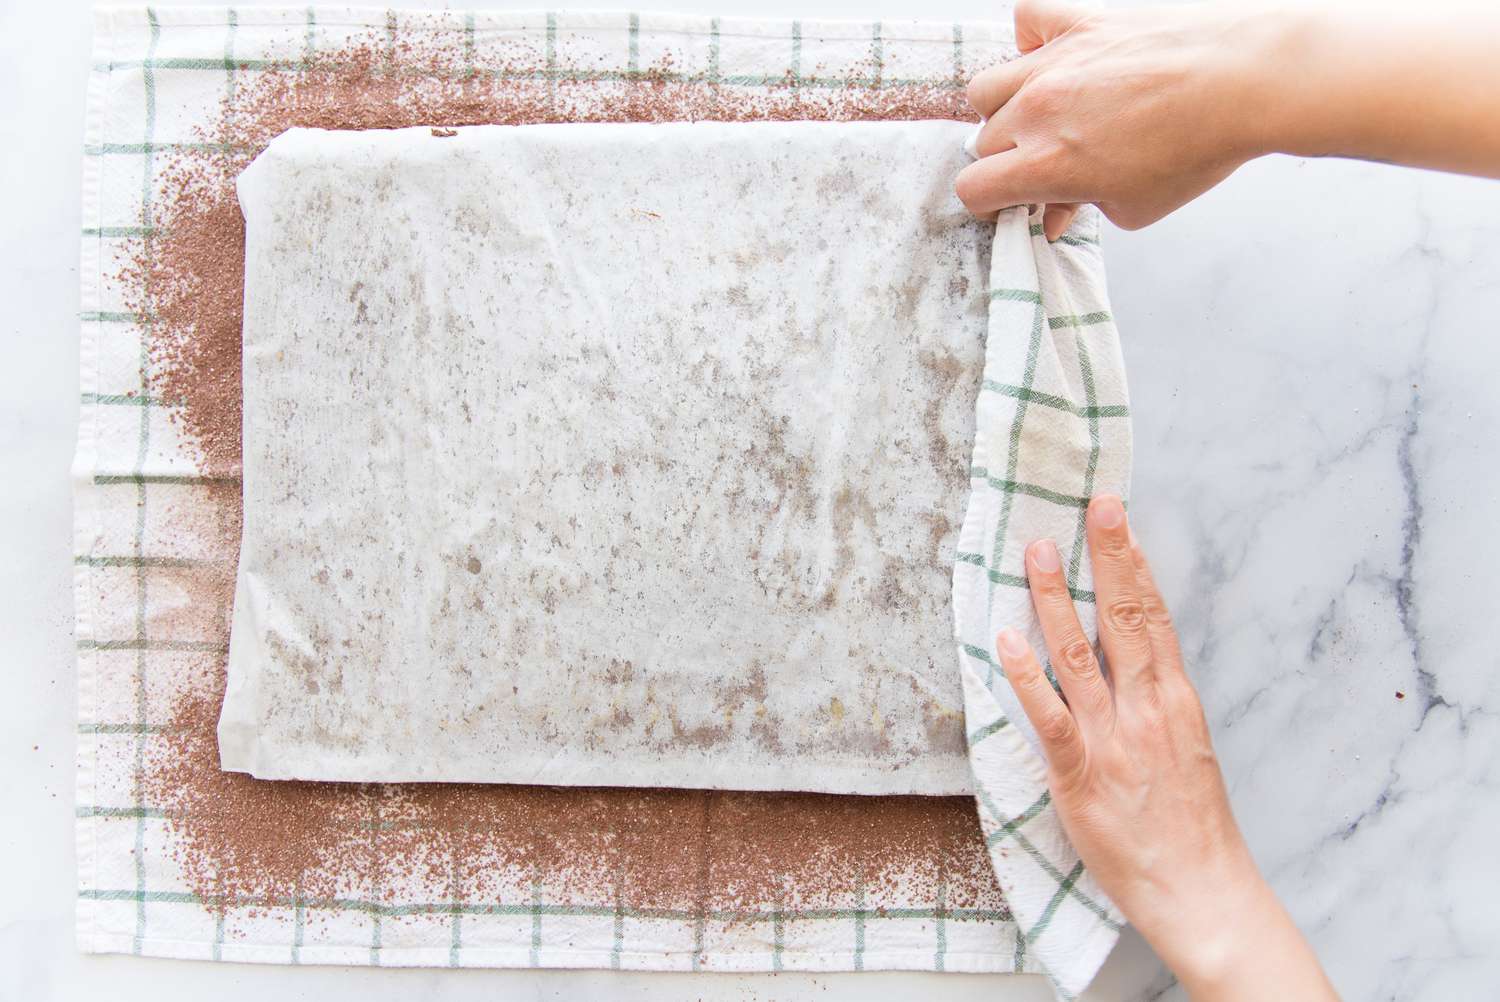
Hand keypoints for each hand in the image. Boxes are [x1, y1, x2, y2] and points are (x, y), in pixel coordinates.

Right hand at [957, 0, 1274, 236]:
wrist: (1249, 80)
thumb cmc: (1200, 147)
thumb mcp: (1135, 205)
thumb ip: (1083, 207)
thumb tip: (1056, 212)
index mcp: (1047, 164)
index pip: (973, 188)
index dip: (987, 202)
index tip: (1009, 202)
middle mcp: (1038, 109)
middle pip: (983, 140)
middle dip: (1006, 159)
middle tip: (1043, 163)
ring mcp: (1055, 61)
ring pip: (987, 86)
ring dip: (1005, 106)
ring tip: (1041, 113)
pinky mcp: (1082, 21)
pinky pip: (1028, 18)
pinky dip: (1033, 37)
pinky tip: (1057, 56)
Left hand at [995, 495, 1337, 999]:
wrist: (1201, 888)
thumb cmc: (1191, 822)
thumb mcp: (1187, 745)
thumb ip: (1159, 697)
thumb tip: (1133, 655)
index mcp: (1175, 699)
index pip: (1153, 615)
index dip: (1133, 562)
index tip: (1117, 517)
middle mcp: (1147, 708)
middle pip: (1125, 619)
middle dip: (1108, 557)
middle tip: (1092, 504)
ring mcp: (1114, 739)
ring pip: (1080, 656)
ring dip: (1056, 600)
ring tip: (1038, 552)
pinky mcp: (1081, 774)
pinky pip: (1050, 717)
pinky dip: (1027, 676)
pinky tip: (1005, 640)